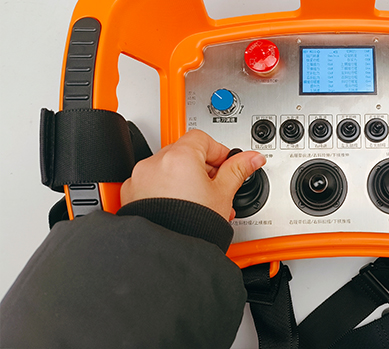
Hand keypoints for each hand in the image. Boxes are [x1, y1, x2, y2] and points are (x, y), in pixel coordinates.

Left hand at [120, 129, 265, 220]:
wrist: (167, 254)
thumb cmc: (191, 226)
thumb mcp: (223, 194)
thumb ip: (238, 170)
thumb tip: (252, 158)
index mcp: (179, 157)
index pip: (202, 139)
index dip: (218, 151)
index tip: (227, 165)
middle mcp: (155, 163)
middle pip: (184, 152)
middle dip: (202, 166)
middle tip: (216, 185)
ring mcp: (140, 179)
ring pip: (167, 168)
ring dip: (184, 178)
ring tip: (200, 200)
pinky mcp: (131, 195)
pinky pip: (152, 183)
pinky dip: (165, 190)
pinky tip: (180, 206)